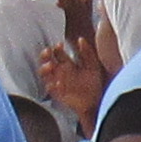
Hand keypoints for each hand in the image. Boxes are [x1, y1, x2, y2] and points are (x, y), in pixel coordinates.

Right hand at [34, 14, 120, 131]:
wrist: (96, 102)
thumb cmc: (93, 84)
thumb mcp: (92, 66)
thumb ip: (87, 53)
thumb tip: (80, 39)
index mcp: (67, 64)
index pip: (57, 53)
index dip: (56, 48)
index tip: (59, 44)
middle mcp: (60, 72)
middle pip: (46, 61)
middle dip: (45, 55)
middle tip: (48, 51)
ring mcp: (57, 83)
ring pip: (44, 74)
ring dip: (44, 69)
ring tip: (50, 66)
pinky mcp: (58, 94)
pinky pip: (51, 89)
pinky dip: (51, 85)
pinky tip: (57, 82)